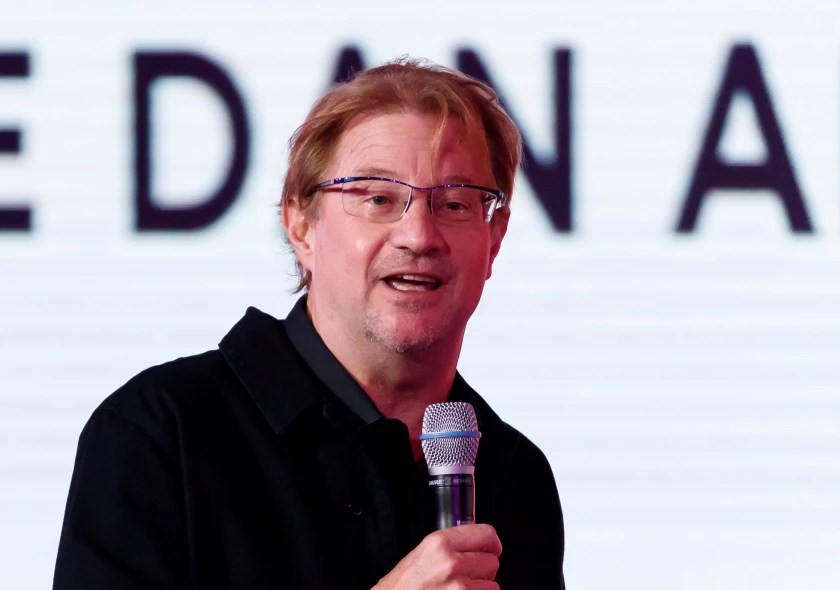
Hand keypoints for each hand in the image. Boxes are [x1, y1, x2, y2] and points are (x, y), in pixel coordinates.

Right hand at [373, 524, 501, 589]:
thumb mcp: (423, 554)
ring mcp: (459, 587)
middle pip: (492, 561)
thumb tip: (478, 544)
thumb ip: (451, 546)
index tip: (491, 549)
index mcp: (439, 543)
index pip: (486, 533)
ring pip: (492, 585)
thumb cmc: (402, 586)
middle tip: (465, 577)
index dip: (491, 544)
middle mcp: (450, 563)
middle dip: (482, 571)